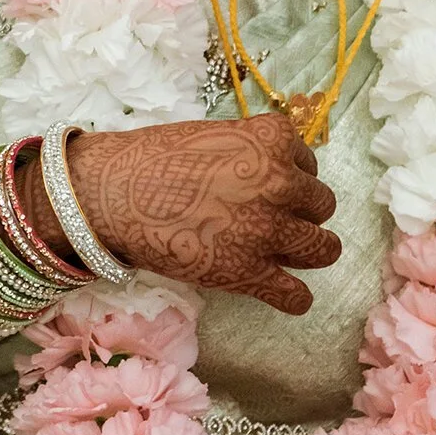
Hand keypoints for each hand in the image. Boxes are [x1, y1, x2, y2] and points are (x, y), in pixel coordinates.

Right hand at [23, 113, 340, 315]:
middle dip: (301, 213)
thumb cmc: (153, 159)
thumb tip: (273, 174)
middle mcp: (280, 182)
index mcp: (272, 141)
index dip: (290, 178)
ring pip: (323, 249)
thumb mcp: (214, 136)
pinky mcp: (248, 272)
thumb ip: (251, 152)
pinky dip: (294, 298)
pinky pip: (296, 296)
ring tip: (287, 255)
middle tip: (271, 220)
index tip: (266, 187)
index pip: (309, 164)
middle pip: (321, 206)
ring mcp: (267, 230)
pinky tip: (283, 293)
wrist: (112, 193)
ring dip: (308, 252)